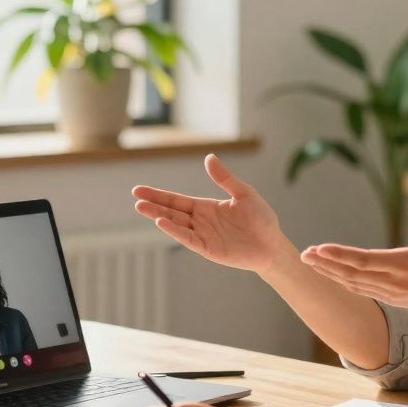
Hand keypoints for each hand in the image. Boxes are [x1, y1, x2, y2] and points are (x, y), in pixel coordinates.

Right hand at [133, 154, 288, 273]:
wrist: (272, 244)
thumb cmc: (261, 218)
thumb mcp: (244, 193)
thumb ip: (225, 178)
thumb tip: (209, 157)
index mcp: (206, 207)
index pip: (176, 200)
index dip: (158, 195)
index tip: (139, 190)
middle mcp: (200, 221)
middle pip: (171, 211)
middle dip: (153, 205)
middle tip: (135, 199)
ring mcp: (202, 235)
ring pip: (176, 224)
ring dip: (159, 217)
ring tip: (142, 208)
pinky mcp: (208, 249)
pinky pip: (188, 239)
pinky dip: (174, 231)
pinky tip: (162, 222)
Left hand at [300, 196, 407, 316]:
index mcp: (404, 265)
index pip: (364, 261)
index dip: (340, 255)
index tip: (320, 249)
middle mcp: (394, 282)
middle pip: (352, 274)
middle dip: (326, 264)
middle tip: (304, 254)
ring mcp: (392, 293)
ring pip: (354, 284)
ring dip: (331, 273)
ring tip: (311, 262)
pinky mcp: (393, 299)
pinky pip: (362, 290)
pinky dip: (344, 282)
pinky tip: (333, 275)